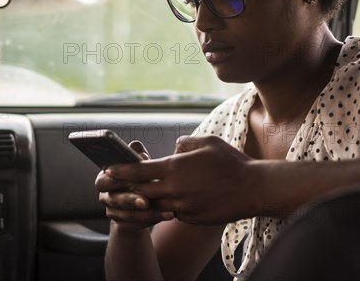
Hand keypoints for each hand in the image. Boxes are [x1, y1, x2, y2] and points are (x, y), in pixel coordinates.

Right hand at [95, 140, 173, 229]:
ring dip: (147, 213)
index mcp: (105, 177)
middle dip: (131, 199)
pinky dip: (151, 221)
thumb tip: (139, 151)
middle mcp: (105, 196)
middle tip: (147, 200)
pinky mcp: (122, 225)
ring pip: (127, 215)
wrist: (141, 202)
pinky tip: (166, 215)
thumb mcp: (140, 164)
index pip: (105, 178)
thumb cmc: (141, 178)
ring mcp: (113, 212)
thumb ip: (137, 156)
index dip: (119, 178)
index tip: (134, 178)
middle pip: (115, 199)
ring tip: (166, 210)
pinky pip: (135, 226)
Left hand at [106, 136, 253, 224]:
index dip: (119, 171)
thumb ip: (184, 143)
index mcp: (175, 168)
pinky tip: (166, 202)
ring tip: (132, 196)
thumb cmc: (231, 162)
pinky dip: (165, 207)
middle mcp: (174, 189)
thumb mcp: (207, 141)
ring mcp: (182, 206)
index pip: (138, 171)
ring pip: (153, 204)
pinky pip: (172, 212)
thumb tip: (173, 149)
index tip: (106, 170)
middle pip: (139, 191)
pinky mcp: (191, 218)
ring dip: (142, 200)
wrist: (253, 189)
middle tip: (109, 185)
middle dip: (123, 188)